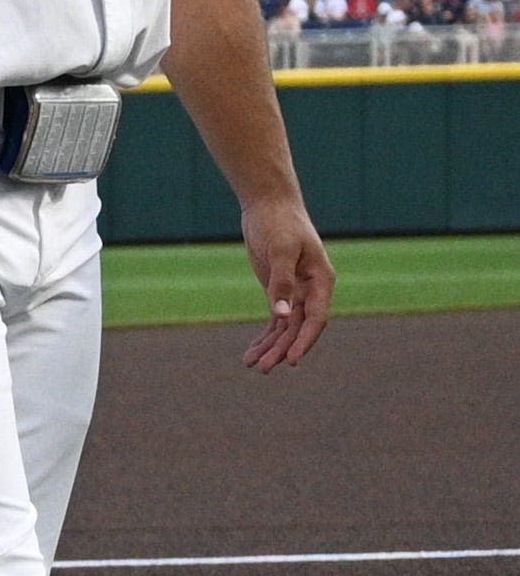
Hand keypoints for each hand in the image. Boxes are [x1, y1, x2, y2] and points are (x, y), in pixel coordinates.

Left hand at [239, 196, 333, 371]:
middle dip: (282, 349)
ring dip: (271, 346)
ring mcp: (297, 292)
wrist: (270, 206)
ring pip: (286, 327)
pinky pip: (276, 319)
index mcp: (322, 281)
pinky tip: (253, 350)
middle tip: (263, 368)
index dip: (305, 340)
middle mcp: (313, 290)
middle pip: (299, 327)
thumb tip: (281, 315)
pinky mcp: (280, 291)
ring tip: (252, 365)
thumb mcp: (280, 251)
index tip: (292, 360)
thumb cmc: (279, 224)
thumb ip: (281, 283)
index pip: (317, 318)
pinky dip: (266, 335)